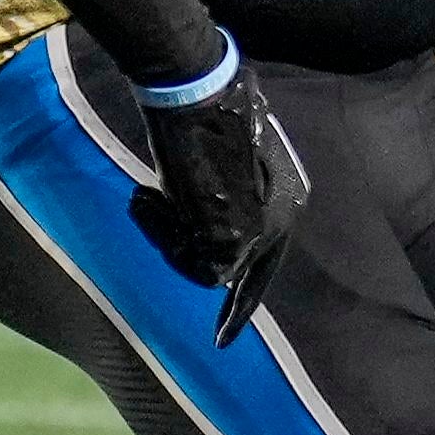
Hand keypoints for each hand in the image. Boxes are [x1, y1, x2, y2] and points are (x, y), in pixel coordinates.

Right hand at [125, 40, 306, 346]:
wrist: (198, 92)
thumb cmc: (202, 108)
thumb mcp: (220, 155)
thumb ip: (221, 190)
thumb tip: (198, 211)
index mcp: (288, 194)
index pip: (271, 254)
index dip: (251, 291)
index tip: (235, 324)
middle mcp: (283, 216)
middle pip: (251, 275)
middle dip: (235, 310)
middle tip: (223, 342)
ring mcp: (260, 229)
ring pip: (211, 268)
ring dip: (171, 241)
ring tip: (149, 199)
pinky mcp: (233, 235)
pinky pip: (193, 262)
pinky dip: (162, 236)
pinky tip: (147, 199)